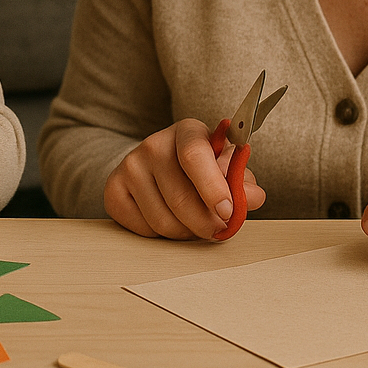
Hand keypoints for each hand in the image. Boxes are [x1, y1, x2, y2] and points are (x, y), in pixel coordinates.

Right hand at [104, 117, 265, 238]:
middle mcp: (154, 144)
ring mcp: (130, 166)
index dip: (213, 189)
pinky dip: (162, 236)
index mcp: (187, 132)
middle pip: (180, 198)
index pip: (195, 156)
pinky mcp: (113, 189)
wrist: (156, 165)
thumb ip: (242, 182)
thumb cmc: (198, 168)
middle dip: (206, 224)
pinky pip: (143, 229)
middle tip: (218, 229)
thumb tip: (254, 196)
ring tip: (193, 224)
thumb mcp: (224, 166)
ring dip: (186, 233)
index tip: (228, 212)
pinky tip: (169, 219)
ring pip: (163, 221)